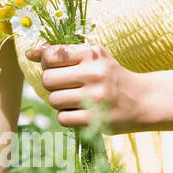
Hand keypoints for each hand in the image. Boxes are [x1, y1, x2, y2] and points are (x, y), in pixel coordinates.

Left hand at [23, 41, 144, 134]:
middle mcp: (94, 73)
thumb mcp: (93, 57)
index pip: (50, 56)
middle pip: (47, 79)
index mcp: (92, 54)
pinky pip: (62, 118)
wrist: (142, 100)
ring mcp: (96, 98)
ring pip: (53, 100)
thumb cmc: (111, 76)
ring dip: (59, 102)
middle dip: (51, 84)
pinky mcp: (96, 119)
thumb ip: (62, 52)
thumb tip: (29, 53)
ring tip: (75, 99)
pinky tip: (80, 112)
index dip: (46, 63)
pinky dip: (67, 117)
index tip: (56, 68)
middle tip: (65, 86)